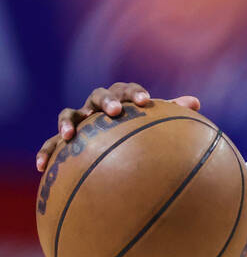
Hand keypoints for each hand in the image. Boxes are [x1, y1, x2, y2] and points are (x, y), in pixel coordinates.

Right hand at [35, 82, 201, 171]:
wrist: (117, 147)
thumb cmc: (141, 133)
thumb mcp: (156, 125)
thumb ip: (172, 113)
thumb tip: (195, 102)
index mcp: (122, 100)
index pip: (128, 90)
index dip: (136, 93)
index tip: (146, 102)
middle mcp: (98, 106)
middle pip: (98, 95)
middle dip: (107, 101)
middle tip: (116, 111)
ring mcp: (80, 122)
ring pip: (69, 114)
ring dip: (68, 122)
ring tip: (70, 135)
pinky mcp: (65, 141)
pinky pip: (51, 144)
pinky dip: (45, 151)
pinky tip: (41, 167)